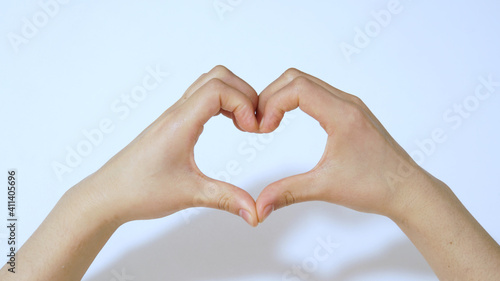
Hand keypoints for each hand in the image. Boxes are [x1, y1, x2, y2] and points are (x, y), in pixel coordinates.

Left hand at [87, 65, 259, 225]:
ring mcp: (174, 116)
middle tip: (253, 123)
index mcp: (180, 123)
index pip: (218, 89)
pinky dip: (222, 103)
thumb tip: (256, 212)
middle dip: (244, 94)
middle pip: (217, 77)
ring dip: (233, 96)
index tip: (252, 130)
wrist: (108, 195)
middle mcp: (177, 113)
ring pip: (209, 83)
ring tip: (243, 124)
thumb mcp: (189, 195)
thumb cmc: (139, 190)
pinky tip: (228, 124)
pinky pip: (201, 98)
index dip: (243, 103)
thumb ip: (226, 199)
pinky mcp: (173, 124)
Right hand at [255, 68, 426, 221]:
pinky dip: (296, 100)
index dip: (272, 103)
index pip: (297, 88)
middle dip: (272, 95)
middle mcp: (347, 103)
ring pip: (307, 83)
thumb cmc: (377, 186)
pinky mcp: (351, 113)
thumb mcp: (326, 188)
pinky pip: (318, 93)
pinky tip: (289, 120)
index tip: (264, 128)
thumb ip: (288, 192)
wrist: (408, 190)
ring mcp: (350, 106)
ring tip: (270, 122)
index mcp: (342, 115)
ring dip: (283, 96)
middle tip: (261, 122)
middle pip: (297, 78)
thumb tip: (260, 206)